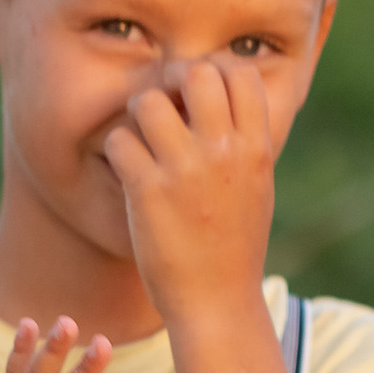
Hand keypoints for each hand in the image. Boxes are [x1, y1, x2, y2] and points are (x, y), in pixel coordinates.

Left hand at [104, 59, 275, 330]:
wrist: (217, 300)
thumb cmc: (234, 246)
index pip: (239, 73)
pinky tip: (125, 169)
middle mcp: (223, 150)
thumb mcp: (257, 185)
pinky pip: (119, 141)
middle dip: (171, 81)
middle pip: (195, 72)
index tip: (198, 96)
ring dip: (136, 114)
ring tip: (139, 138)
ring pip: (148, 101)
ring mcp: (184, 169)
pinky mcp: (147, 191)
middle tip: (162, 107)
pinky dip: (116, 149)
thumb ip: (245, 142)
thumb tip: (226, 102)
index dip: (213, 72)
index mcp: (256, 146)